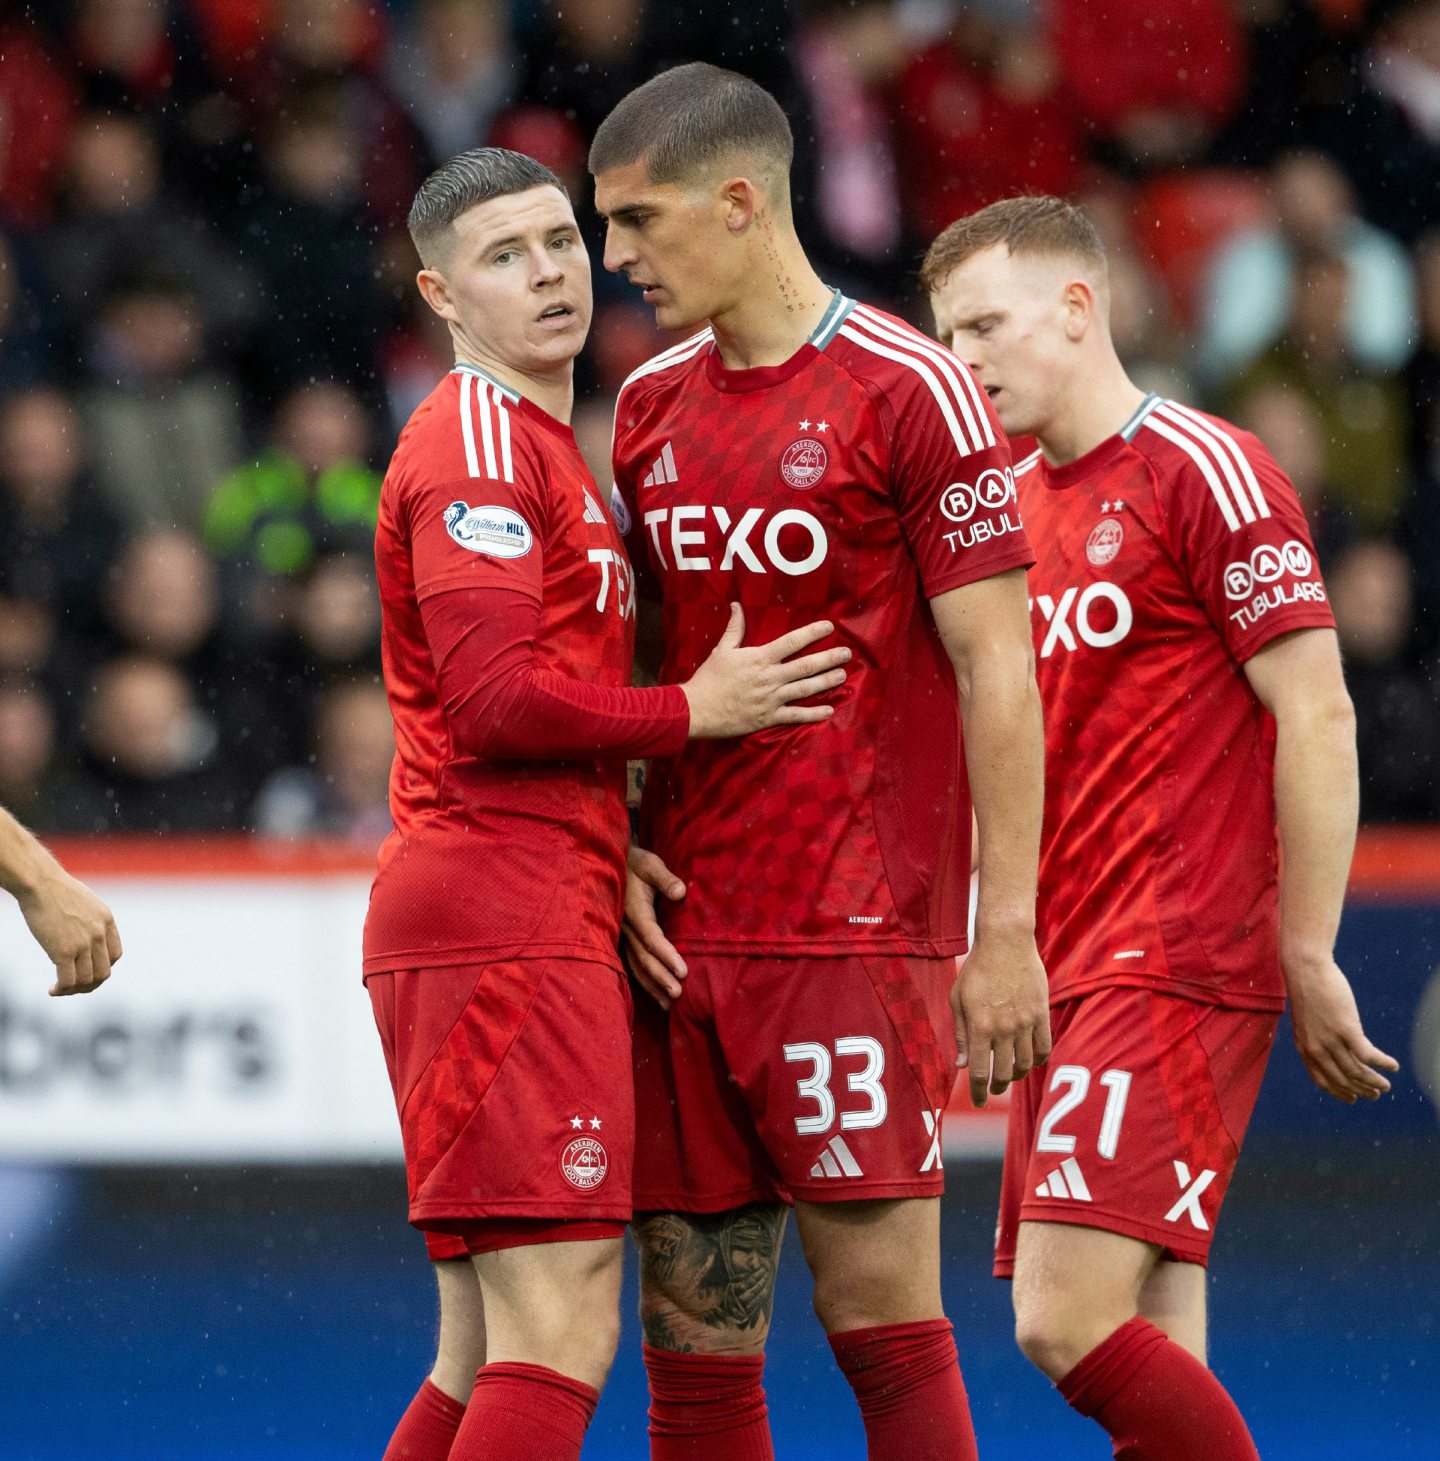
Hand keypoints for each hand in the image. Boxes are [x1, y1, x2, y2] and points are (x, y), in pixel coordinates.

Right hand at [18, 864, 122, 996]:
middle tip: (73, 986)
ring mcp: (83, 944)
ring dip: (74, 990)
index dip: (102, 967)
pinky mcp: (63, 951)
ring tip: (60, 989)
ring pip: (87, 980)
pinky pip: (68, 981)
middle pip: (103, 972)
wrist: (40, 883)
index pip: (115, 955)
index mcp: (106, 921)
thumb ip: (90, 920)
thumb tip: (82, 934)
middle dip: (89, 984)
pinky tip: (52, 989)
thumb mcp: (85, 902)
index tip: (86, 970)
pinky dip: (61, 990)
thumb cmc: (56, 890)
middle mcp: (99, 934)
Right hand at [623, 845, 687, 1009]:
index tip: (683, 971)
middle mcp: (626, 928)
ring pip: (637, 966)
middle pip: (644, 958)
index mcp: (634, 911)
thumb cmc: (636, 864)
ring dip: (653, 985)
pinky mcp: (624, 941)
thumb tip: (681, 892)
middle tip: (679, 994)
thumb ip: (665, 878)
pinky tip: (658, 998)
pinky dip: (645, 983)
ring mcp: (623, 937)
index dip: (666, 954)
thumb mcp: (651, 864)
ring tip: (670, 1004)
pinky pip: (633, 965)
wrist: (612, 864)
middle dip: (661, 977)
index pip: (651, 937)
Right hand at [682, 604, 848, 738]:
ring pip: (805, 689)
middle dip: (829, 658)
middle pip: (806, 665)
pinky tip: (829, 710)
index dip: (812, 633)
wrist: (697, 709)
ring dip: (826, 682)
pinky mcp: (768, 718)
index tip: (829, 627)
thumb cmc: (709, 678)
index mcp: (760, 658)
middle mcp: (770, 677)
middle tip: (847, 653)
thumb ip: (734, 628)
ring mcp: (771, 699)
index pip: (792, 642)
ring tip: (842, 675)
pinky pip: (795, 716)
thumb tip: (737, 605)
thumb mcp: (721, 650)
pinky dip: (813, 714)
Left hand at [951, 931, 1050, 1107]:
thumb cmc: (977, 969)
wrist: (1006, 943)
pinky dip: (1038, 1060)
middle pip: (1004, 1073)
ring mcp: (1025, 1023)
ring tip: (1010, 1075)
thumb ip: (961, 1034)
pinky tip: (1031, 1061)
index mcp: (980, 1027)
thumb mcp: (958, 1000)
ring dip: (1017, 1075)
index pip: (979, 1071)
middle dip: (997, 1086)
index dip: (977, 1091)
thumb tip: (962, 1064)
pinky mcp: (1042, 1014)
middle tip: (993, 1088)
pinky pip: (1044, 1047)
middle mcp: (1004, 1029)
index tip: (977, 1102)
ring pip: (1025, 1063)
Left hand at [1285, 955, 1397, 1102]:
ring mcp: (1330, 1039)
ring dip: (1374, 1082)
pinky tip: (1393, 1066)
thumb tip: (1332, 1047)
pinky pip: (1368, 1055)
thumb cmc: (1308, 991)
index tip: (1352, 1098)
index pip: (1322, 1080)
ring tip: (1386, 1086)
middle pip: (1342, 1080)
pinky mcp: (1346, 1028)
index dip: (1339, 1092)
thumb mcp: (1307, 1020)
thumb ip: (1316, 1036)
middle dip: (1361, 1091)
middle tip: (1375, 1094)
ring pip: (1357, 1071)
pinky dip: (1382, 1064)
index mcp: (1304, 1047)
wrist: (1305, 969)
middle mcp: (1316, 1048)